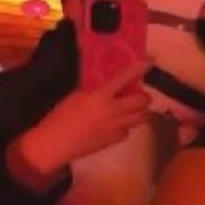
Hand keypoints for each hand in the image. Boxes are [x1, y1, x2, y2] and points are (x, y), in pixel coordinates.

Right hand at [11, 61, 151, 187]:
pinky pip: (128, 130)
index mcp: (100, 95)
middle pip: (143, 101)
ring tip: (130, 110)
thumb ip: (95, 90)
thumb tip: (108, 85)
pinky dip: (125, 126)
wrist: (55, 143)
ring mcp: (118, 126)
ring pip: (143, 117)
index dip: (139, 68)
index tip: (150, 61)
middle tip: (137, 96)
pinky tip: (114, 126)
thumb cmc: (59, 116)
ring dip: (140, 112)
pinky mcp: (116, 139)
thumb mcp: (76, 96)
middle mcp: (114, 110)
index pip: (124, 78)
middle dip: (144, 97)